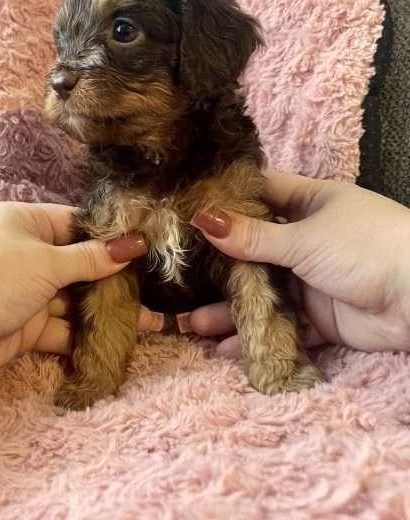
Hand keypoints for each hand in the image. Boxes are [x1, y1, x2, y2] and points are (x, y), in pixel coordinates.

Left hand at [0, 202, 147, 376]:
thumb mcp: (46, 261)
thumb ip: (91, 259)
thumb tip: (133, 245)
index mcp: (26, 223)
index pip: (76, 225)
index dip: (109, 237)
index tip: (144, 250)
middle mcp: (27, 254)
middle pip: (78, 265)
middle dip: (112, 281)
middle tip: (151, 291)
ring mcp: (25, 291)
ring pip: (73, 300)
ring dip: (104, 311)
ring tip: (145, 321)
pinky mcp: (25, 325)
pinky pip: (60, 327)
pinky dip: (83, 335)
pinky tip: (116, 342)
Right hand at [187, 171, 409, 355]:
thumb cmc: (365, 248)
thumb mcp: (303, 238)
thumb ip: (250, 236)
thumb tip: (202, 218)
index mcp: (307, 204)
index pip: (258, 195)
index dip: (225, 202)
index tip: (186, 212)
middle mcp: (306, 240)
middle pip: (253, 253)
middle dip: (219, 269)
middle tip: (180, 280)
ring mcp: (311, 280)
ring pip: (263, 294)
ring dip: (231, 310)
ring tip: (193, 324)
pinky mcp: (320, 317)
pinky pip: (281, 326)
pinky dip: (257, 337)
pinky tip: (227, 349)